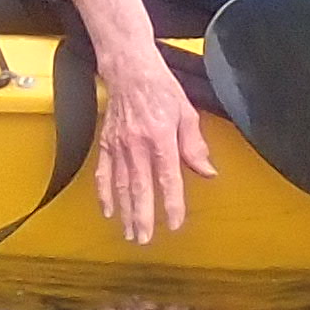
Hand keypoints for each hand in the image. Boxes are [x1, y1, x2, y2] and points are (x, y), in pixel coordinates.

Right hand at [91, 45, 216, 245]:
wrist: (129, 69)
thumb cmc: (160, 88)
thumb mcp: (187, 112)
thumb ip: (195, 145)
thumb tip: (207, 172)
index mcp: (161, 136)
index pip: (168, 177)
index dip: (172, 203)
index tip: (175, 223)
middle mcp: (137, 143)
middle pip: (140, 187)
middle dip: (142, 216)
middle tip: (145, 240)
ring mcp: (118, 144)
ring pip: (120, 185)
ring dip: (125, 212)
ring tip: (130, 233)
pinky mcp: (106, 143)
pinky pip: (103, 173)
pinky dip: (104, 194)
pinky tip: (108, 211)